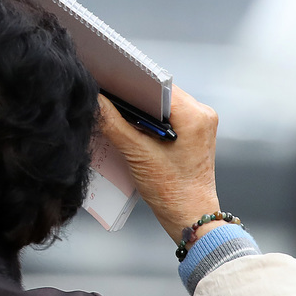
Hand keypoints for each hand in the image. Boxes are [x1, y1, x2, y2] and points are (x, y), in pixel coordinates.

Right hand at [97, 86, 221, 244]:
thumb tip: (93, 98)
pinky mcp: (194, 132)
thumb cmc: (171, 191)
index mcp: (194, 115)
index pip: (157, 84)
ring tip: (117, 110)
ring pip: (162, 102)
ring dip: (140, 106)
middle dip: (133, 94)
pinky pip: (167, 114)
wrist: (191, 217)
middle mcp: (202, 114)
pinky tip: (131, 124)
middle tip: (107, 94)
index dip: (130, 80)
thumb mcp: (137, 154)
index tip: (108, 78)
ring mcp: (200, 122)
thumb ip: (112, 123)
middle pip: (159, 92)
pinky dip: (148, 117)